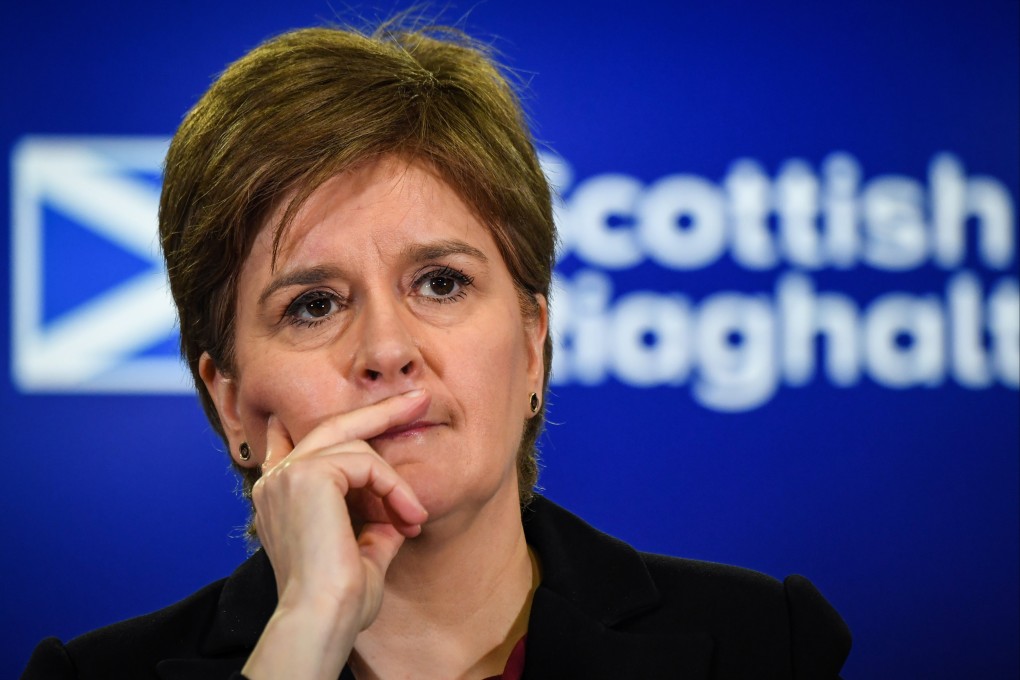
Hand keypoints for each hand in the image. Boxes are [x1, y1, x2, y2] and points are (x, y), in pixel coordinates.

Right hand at [242, 389, 429, 679]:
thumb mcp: (361, 552)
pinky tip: (408, 516)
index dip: (319, 423)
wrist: (321, 617)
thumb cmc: (339, 600)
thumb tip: (398, 510)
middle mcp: (277, 481)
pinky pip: (367, 462)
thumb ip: (374, 524)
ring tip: (413, 517)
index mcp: (279, 498)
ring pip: (357, 445)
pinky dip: (394, 488)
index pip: (290, 445)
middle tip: (420, 399)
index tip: (338, 405)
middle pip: (333, 426)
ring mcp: (289, 474)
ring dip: (395, 483)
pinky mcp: (309, 474)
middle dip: (381, 412)